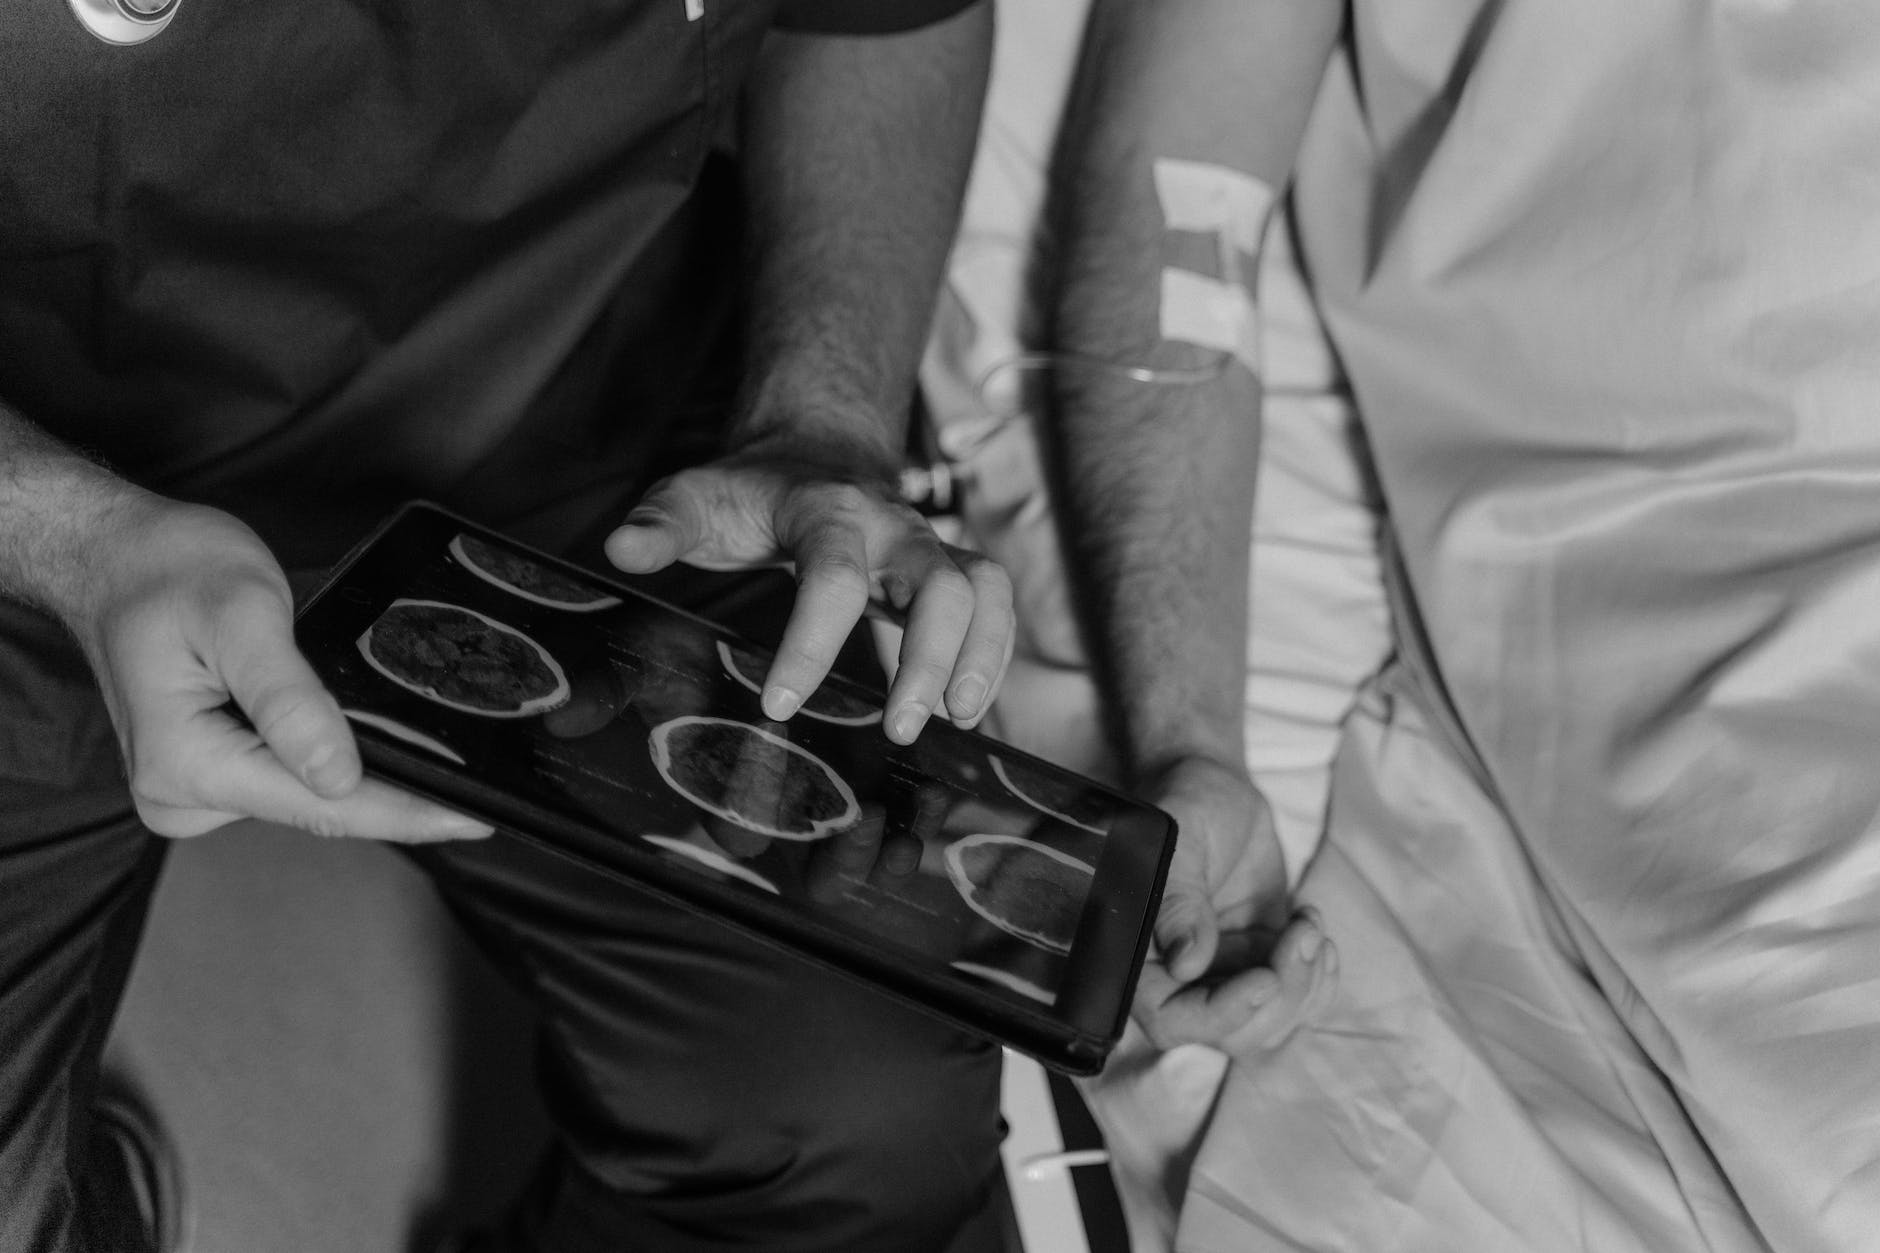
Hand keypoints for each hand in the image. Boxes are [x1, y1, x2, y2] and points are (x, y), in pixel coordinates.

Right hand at [67, 499, 492, 841]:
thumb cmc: (169, 569)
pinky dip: (338, 757)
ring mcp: (196, 791)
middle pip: (320, 809)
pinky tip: (383, 741)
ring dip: (371, 774)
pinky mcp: (213, 773)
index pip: (321, 806)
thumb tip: (338, 775)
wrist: (114, 557)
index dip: (407, 814)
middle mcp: (184, 796)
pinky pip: (292, 777)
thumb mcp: (241, 615)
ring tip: (441, 757)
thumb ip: (289, 701)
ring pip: (311, 795)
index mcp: (185, 765)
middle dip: (399, 794)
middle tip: (486, 786)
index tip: (477, 820)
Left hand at [604, 448, 1014, 743]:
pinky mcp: (951, 567)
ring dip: (980, 656)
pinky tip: (965, 709)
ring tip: (956, 719)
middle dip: (928, 659)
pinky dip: (992, 655)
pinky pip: (994, 605)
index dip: (813, 642)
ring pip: (984, 589)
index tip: (781, 705)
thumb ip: (660, 523)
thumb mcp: (694, 495)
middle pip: (939, 583)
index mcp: (826, 509)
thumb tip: (621, 550)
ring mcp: (929, 544)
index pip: (833, 576)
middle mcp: (892, 524)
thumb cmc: (750, 489)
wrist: (816, 448)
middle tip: (900, 729)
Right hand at [1131, 756, 1334, 1051]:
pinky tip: (1313, 926)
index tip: (1265, 977)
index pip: (1173, 1020)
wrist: (1219, 790)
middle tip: (1301, 933)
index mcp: (1140, 956)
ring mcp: (1225, 975)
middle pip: (1234, 1033)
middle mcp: (1179, 979)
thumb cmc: (1187, 805)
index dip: (1222, 1013)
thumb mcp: (1179, 840)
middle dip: (1281, 993)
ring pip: (1273, 1022)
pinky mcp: (1262, 964)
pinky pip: (1299, 1000)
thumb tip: (1186, 962)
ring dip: (1306, 981)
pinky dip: (1320, 975)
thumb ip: (1178, 900)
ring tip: (1309, 922)